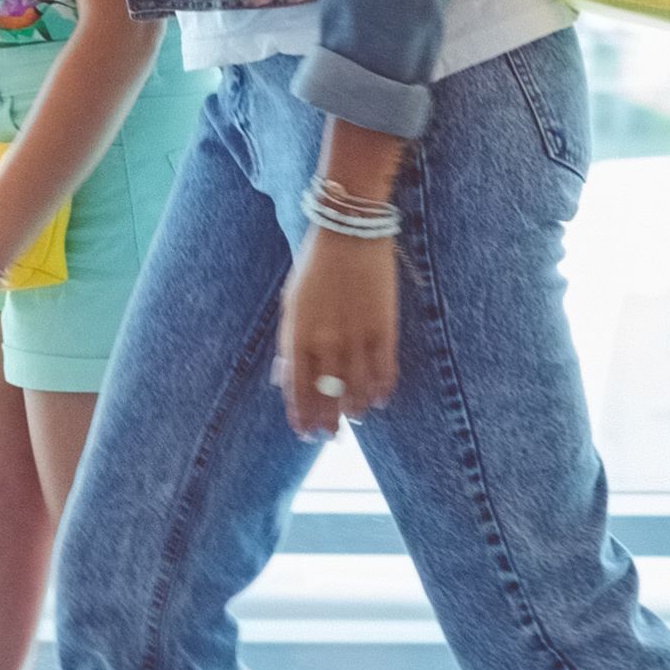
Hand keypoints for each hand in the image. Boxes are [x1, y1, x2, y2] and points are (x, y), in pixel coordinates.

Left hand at [275, 220, 401, 434]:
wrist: (351, 233)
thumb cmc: (315, 267)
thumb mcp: (291, 304)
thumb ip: (289, 343)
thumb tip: (283, 379)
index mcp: (298, 336)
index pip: (298, 390)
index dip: (302, 416)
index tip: (305, 432)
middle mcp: (326, 343)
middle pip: (328, 397)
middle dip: (329, 422)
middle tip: (332, 436)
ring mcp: (357, 338)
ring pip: (359, 391)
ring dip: (357, 411)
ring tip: (356, 419)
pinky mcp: (384, 329)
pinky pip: (385, 371)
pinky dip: (383, 390)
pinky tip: (381, 400)